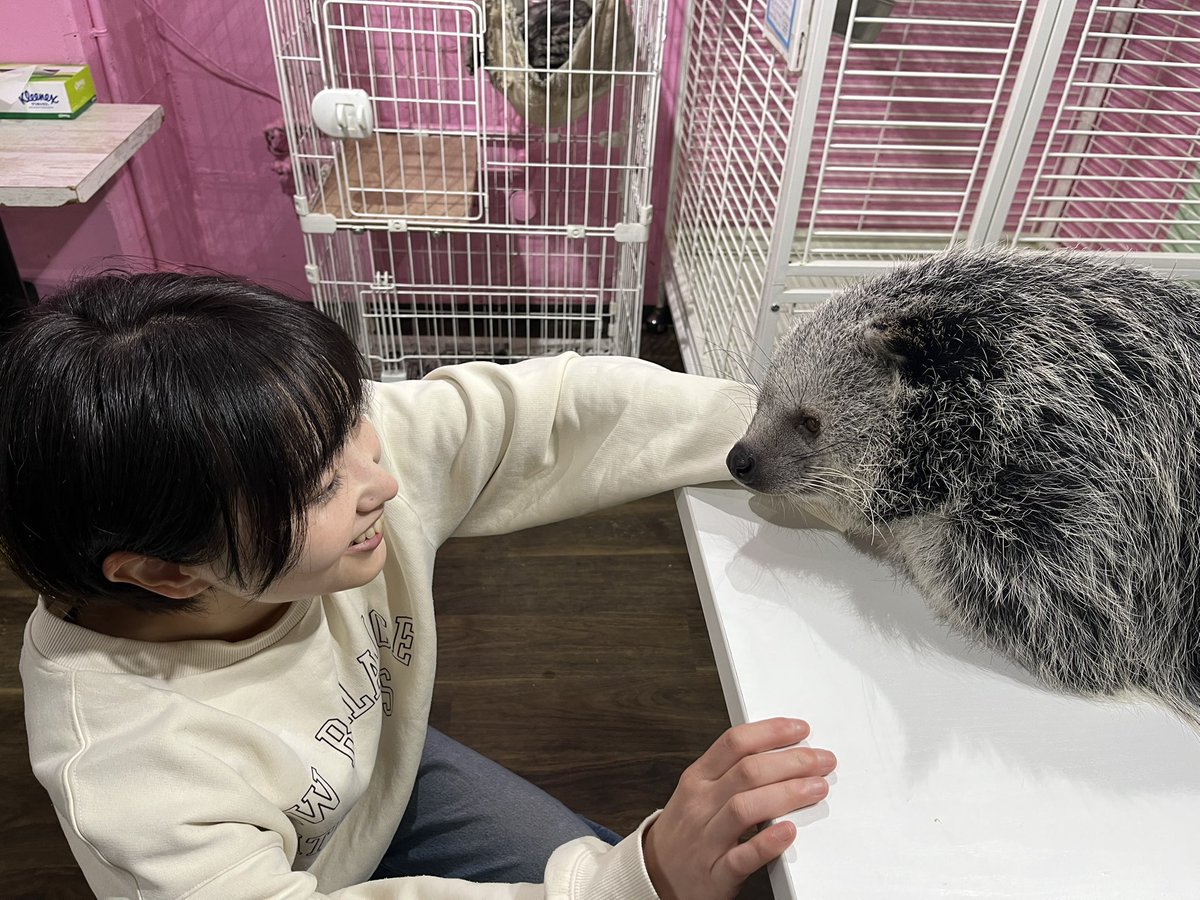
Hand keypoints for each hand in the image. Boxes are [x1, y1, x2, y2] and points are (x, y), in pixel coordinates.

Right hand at [642, 717, 835, 899]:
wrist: (656, 875)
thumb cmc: (686, 830)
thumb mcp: (697, 791)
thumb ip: (731, 771)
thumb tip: (778, 750)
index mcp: (697, 778)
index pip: (734, 743)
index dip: (771, 732)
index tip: (800, 729)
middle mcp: (700, 804)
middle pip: (747, 771)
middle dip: (791, 761)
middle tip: (821, 761)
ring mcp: (706, 839)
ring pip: (745, 808)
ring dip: (786, 794)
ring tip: (816, 788)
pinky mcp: (716, 874)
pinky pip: (743, 857)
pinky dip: (767, 843)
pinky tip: (789, 832)